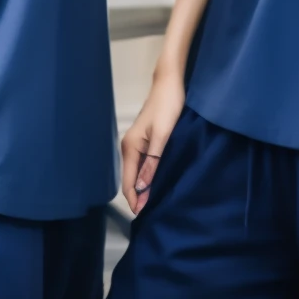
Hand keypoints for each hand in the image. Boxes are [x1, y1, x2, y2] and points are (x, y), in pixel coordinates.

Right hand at [121, 67, 185, 214]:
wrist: (170, 84)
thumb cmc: (168, 106)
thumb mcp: (163, 136)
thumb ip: (152, 162)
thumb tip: (141, 189)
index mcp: (130, 147)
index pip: (129, 182)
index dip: (135, 199)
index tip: (144, 215)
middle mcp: (129, 147)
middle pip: (131, 179)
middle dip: (139, 196)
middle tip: (153, 213)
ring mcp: (136, 144)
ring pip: (137, 173)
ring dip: (144, 188)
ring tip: (156, 203)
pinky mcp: (145, 142)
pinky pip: (143, 165)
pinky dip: (148, 177)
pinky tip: (157, 183)